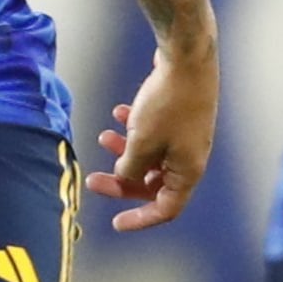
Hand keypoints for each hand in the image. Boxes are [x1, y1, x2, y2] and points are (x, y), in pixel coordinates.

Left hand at [87, 43, 217, 232]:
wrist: (186, 58)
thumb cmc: (167, 104)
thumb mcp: (141, 143)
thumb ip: (130, 168)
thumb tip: (125, 176)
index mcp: (187, 171)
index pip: (166, 209)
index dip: (140, 219)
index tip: (115, 223)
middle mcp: (190, 157)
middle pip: (152, 183)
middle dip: (121, 180)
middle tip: (92, 179)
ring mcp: (186, 136)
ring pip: (151, 156)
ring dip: (125, 151)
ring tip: (103, 137)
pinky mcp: (180, 116)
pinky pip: (155, 133)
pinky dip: (135, 129)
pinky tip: (119, 114)